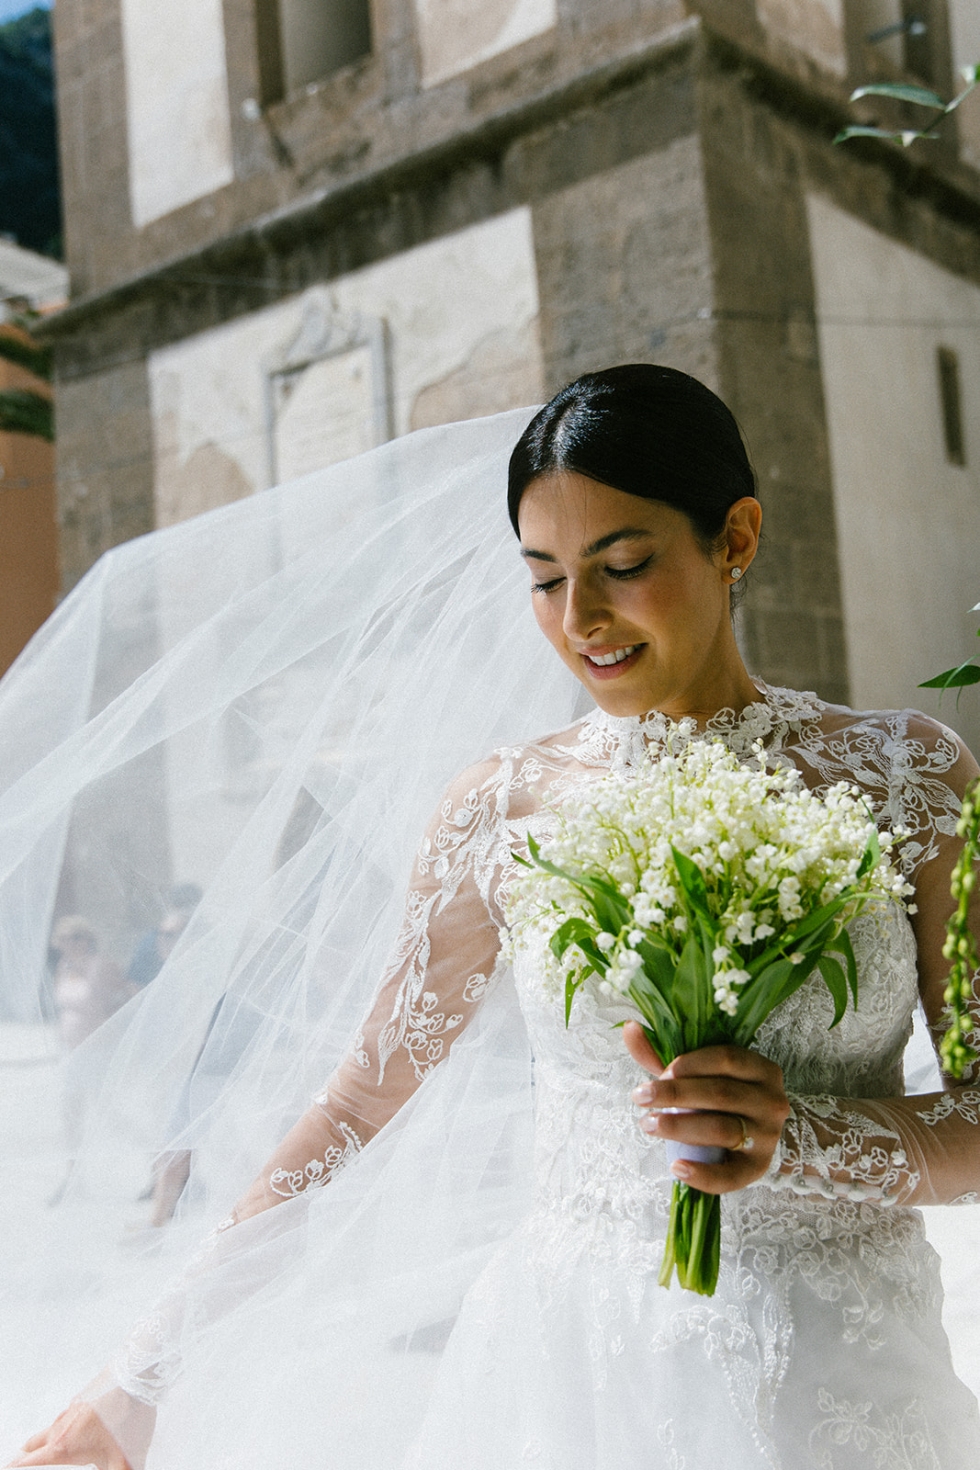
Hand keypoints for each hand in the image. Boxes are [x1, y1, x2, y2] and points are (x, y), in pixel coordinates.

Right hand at [8, 1388, 154, 1469]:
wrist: (135, 1376)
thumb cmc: (126, 1414)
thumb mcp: (124, 1458)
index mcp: (64, 1445)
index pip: (32, 1461)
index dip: (19, 1467)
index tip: (9, 1468)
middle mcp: (62, 1426)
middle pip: (35, 1443)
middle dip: (26, 1454)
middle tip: (19, 1461)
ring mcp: (72, 1409)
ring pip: (50, 1427)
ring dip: (44, 1439)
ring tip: (45, 1446)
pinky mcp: (84, 1398)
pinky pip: (66, 1415)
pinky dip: (63, 1425)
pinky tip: (78, 1427)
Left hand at [623, 1021, 788, 1192]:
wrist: (757, 1137)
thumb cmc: (722, 1099)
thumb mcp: (699, 1074)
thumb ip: (664, 1055)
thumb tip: (629, 1028)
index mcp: (761, 1069)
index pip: (726, 1058)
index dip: (688, 1064)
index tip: (658, 1074)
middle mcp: (772, 1101)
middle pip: (720, 1094)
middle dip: (674, 1095)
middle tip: (639, 1097)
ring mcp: (768, 1136)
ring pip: (722, 1129)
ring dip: (679, 1127)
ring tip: (648, 1124)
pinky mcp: (759, 1169)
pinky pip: (730, 1176)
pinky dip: (701, 1173)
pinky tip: (675, 1166)